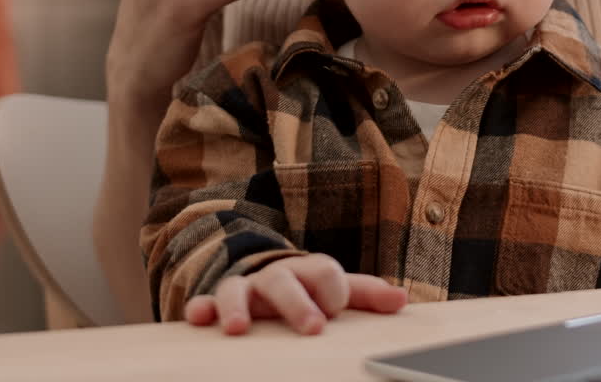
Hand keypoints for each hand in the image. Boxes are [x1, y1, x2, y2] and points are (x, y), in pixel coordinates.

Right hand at [184, 255, 407, 334]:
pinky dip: (201, 308)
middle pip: (284, 280)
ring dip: (236, 306)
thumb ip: (367, 294)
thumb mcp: (338, 291)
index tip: (335, 307)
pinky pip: (206, 301)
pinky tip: (198, 319)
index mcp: (309, 271)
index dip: (331, 288)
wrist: (270, 278)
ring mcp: (246, 288)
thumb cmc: (311, 290)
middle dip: (296, 303)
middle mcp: (277, 276)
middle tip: (312, 327)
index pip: (324, 271)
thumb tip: (402, 301)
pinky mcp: (219, 303)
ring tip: (237, 329)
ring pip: (236, 288)